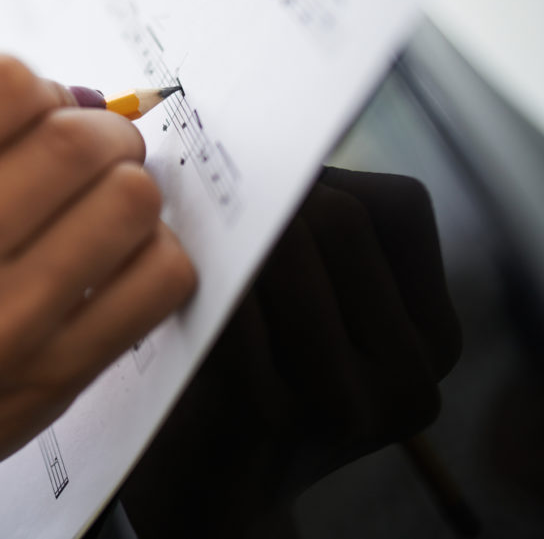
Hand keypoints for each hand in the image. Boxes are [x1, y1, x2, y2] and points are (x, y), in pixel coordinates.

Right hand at [0, 55, 196, 529]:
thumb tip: (85, 97)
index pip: (3, 83)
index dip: (39, 89)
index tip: (39, 118)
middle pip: (76, 139)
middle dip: (104, 133)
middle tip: (93, 155)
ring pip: (130, 200)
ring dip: (131, 189)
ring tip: (103, 209)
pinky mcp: (54, 375)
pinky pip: (161, 276)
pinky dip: (155, 253)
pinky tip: (117, 262)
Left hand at [119, 168, 461, 537]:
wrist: (209, 474)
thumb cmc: (252, 363)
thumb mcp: (307, 299)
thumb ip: (308, 231)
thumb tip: (258, 140)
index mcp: (433, 336)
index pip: (396, 210)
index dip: (322, 184)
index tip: (270, 195)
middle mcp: (412, 377)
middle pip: (338, 219)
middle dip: (268, 202)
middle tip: (215, 203)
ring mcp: (350, 404)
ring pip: (286, 256)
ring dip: (232, 238)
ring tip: (197, 237)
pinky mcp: (276, 418)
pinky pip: (234, 310)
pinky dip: (203, 284)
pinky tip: (181, 283)